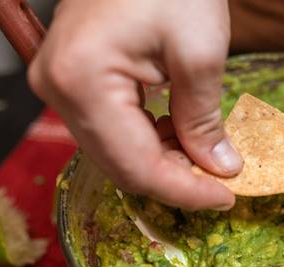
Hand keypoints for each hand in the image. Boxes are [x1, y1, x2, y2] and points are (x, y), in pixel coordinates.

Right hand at [28, 0, 241, 209]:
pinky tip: (180, 132)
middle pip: (120, 166)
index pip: (136, 166)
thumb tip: (218, 168)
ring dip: (163, 162)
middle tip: (221, 182)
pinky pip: (111, 129)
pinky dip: (149, 140)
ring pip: (116, 152)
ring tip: (206, 154)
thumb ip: (204, 120)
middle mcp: (57, 89)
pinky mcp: (72, 79)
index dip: (184, 191)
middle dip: (175, 180)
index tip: (226, 199)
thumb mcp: (200, 52)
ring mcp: (59, 84)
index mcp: (82, 81)